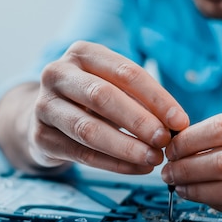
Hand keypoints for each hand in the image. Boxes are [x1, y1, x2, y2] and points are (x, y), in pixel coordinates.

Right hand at [25, 41, 188, 173]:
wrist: (45, 117)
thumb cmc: (90, 100)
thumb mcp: (113, 87)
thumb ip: (140, 100)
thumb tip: (175, 124)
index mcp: (81, 53)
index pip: (125, 72)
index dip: (156, 98)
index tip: (180, 121)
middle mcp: (57, 74)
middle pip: (102, 96)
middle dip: (139, 121)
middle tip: (165, 141)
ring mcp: (44, 105)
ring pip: (89, 129)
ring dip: (126, 147)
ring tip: (153, 159)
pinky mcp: (40, 137)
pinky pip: (82, 154)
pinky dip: (114, 164)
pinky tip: (137, 168)